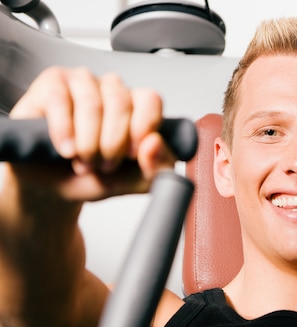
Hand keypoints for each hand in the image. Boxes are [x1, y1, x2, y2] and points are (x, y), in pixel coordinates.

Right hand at [8, 66, 175, 200]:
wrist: (55, 187)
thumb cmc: (96, 177)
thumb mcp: (135, 181)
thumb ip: (158, 167)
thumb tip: (155, 142)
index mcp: (138, 104)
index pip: (150, 100)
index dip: (142, 129)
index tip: (131, 155)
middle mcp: (112, 88)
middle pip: (121, 103)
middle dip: (112, 143)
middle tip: (104, 165)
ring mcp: (81, 82)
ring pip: (92, 103)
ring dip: (88, 142)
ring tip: (84, 162)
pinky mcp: (51, 83)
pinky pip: (59, 100)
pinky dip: (64, 131)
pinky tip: (66, 150)